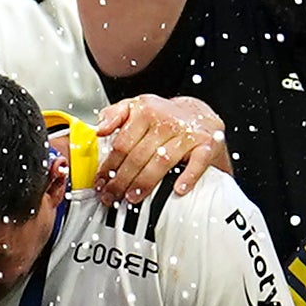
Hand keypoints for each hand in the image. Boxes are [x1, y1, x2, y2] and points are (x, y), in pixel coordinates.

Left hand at [84, 93, 229, 203]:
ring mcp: (187, 133)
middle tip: (111, 196)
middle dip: (121, 180)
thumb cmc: (164, 117)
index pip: (122, 144)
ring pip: (161, 162)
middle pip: (138, 156)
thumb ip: (113, 115)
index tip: (100, 183)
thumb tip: (99, 130)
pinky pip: (197, 163)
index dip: (108, 166)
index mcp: (146, 111)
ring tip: (131, 198)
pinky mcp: (206, 144)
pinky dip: (188, 177)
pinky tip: (177, 189)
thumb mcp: (136, 108)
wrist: (200, 115)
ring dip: (144, 183)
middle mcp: (166, 121)